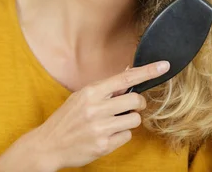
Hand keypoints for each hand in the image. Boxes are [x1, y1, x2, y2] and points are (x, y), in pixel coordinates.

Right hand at [33, 60, 170, 169]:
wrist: (48, 145)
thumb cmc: (67, 119)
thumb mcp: (81, 97)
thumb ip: (106, 88)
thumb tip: (129, 73)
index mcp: (90, 92)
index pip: (125, 78)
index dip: (147, 71)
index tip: (163, 66)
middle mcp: (96, 109)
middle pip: (136, 100)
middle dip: (136, 104)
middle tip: (127, 107)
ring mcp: (100, 128)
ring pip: (135, 119)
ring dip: (129, 120)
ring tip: (113, 122)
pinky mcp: (104, 145)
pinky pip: (127, 136)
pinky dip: (121, 134)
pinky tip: (106, 135)